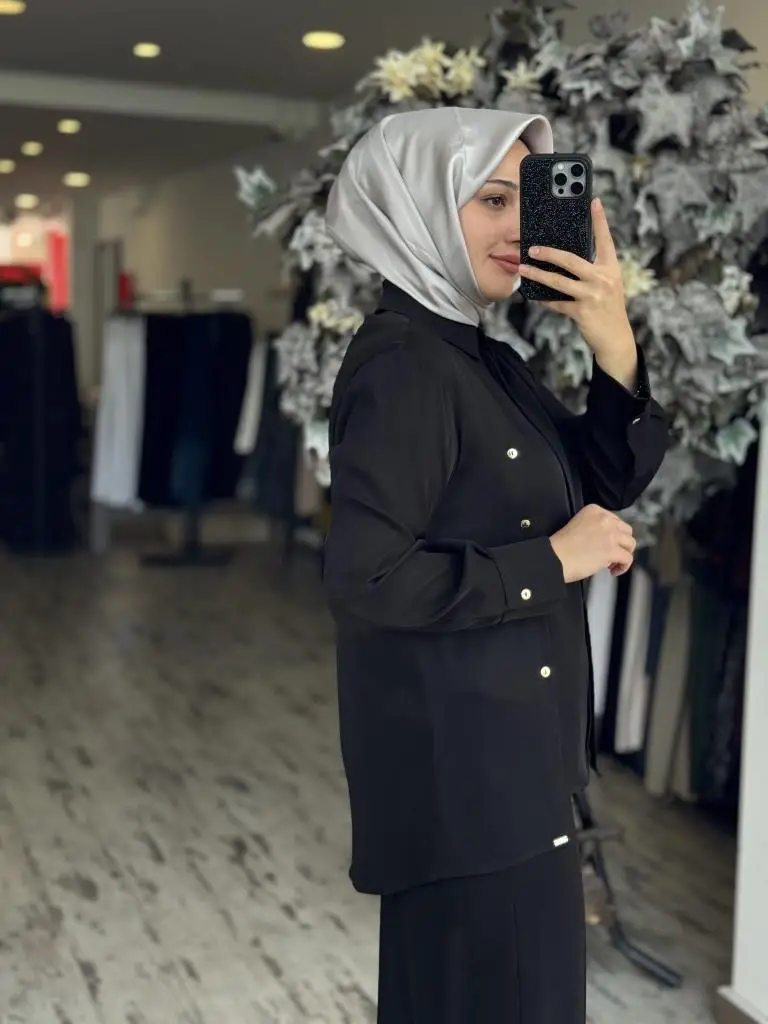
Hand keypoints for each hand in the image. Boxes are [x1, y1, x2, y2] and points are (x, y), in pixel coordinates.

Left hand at [519, 197, 634, 364]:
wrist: (616, 338)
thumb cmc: (608, 308)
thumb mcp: (607, 285)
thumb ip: (592, 271)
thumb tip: (564, 259)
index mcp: (610, 268)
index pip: (605, 240)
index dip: (600, 220)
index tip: (594, 201)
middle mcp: (603, 279)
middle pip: (572, 260)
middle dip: (549, 253)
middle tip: (532, 248)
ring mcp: (593, 295)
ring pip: (559, 282)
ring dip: (538, 275)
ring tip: (524, 269)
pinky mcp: (583, 312)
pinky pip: (557, 303)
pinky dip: (544, 299)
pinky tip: (534, 295)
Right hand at [549, 504, 635, 583]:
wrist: (554, 557)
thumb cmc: (561, 547)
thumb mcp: (578, 525)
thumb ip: (595, 527)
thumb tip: (609, 541)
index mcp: (594, 510)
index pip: (615, 521)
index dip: (613, 535)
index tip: (606, 544)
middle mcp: (604, 519)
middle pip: (626, 531)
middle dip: (621, 543)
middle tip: (612, 554)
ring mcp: (610, 534)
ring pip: (630, 543)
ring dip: (624, 554)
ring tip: (613, 563)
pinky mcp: (612, 550)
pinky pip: (628, 558)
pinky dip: (623, 567)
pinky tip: (613, 571)